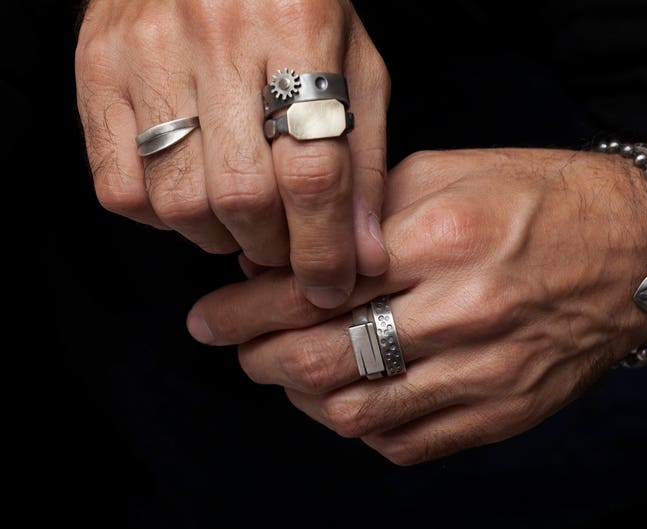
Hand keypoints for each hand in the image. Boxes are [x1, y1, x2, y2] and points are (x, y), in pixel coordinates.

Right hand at [75, 0, 389, 307]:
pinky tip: (193, 192)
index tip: (330, 286)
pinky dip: (163, 217)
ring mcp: (145, 54)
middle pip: (242, 196)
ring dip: (220, 236)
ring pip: (179, 201)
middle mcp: (215, 36)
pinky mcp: (96, 73)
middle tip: (287, 246)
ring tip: (244, 218)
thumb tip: (364, 256)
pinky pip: (121, 189)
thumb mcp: (354, 68)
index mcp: (296, 26)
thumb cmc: (296, 10)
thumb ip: (363, 161)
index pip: (312, 171)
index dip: (324, 247)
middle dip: (273, 247)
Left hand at [186, 147, 646, 463]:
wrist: (635, 252)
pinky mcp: (503, 414)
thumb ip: (365, 210)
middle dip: (258, 357)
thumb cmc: (541, 199)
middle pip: (325, 359)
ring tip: (283, 372)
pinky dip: (359, 427)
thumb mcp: (451, 172)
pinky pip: (407, 443)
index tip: (211, 313)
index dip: (247, 306)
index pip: (315, 286)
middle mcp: (463, 312)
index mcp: (442, 239)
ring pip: (358, 412)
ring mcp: (486, 374)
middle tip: (235, 347)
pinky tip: (347, 400)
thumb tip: (287, 250)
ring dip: (301, 398)